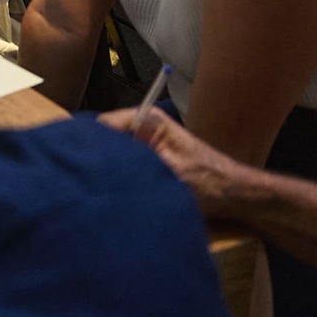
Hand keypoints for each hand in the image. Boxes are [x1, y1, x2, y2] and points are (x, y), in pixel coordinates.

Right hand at [98, 108, 241, 218]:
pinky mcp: (148, 161)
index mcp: (147, 120)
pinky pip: (124, 164)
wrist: (236, 197)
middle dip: (97, 158)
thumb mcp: (167, 172)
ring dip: (109, 170)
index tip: (80, 166)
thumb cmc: (207, 182)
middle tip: (85, 180)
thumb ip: (132, 162)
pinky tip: (114, 192)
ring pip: (113, 153)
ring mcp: (145, 144)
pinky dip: (120, 177)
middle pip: (105, 138)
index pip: (102, 125)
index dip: (89, 144)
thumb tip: (96, 163)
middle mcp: (142, 127)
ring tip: (97, 187)